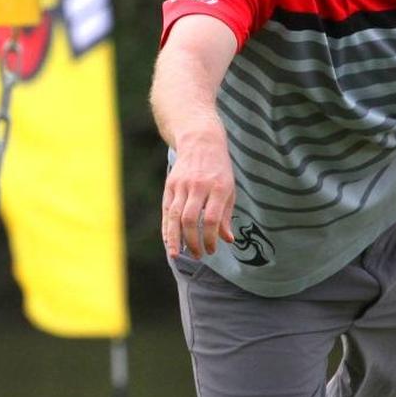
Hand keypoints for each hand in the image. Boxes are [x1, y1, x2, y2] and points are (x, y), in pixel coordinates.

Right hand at [161, 128, 235, 258]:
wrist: (200, 141)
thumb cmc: (219, 170)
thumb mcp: (229, 189)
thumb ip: (226, 215)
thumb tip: (227, 240)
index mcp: (218, 187)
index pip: (211, 218)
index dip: (210, 238)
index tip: (211, 250)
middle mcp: (198, 186)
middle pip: (190, 219)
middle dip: (192, 241)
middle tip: (197, 255)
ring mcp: (182, 185)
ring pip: (175, 216)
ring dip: (175, 238)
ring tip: (177, 254)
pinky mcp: (170, 185)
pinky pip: (166, 210)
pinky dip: (166, 227)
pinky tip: (168, 241)